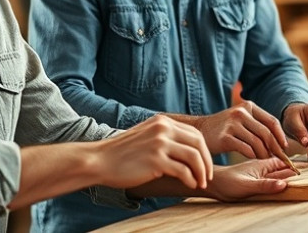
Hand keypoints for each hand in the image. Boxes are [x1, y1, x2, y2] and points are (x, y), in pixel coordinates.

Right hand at [92, 115, 212, 189]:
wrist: (101, 160)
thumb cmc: (122, 153)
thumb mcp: (146, 135)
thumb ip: (164, 136)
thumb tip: (187, 148)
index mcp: (162, 121)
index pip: (194, 133)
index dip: (204, 150)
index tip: (205, 164)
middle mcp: (163, 129)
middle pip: (198, 143)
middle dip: (206, 161)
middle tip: (207, 176)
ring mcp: (159, 144)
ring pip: (194, 157)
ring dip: (201, 172)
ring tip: (199, 183)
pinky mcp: (156, 160)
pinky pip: (183, 171)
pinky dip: (190, 179)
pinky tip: (189, 185)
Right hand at [170, 101, 289, 158]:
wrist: (199, 131)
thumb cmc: (224, 129)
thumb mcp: (240, 119)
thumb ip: (257, 124)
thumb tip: (280, 140)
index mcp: (247, 106)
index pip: (272, 121)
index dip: (281, 136)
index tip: (285, 148)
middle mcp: (240, 113)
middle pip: (266, 133)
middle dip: (275, 148)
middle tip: (279, 158)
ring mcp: (232, 124)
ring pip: (258, 143)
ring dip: (264, 154)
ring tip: (264, 159)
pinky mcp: (225, 137)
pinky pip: (246, 149)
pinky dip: (252, 155)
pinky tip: (252, 158)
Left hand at [205, 157, 294, 201]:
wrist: (212, 183)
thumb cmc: (226, 183)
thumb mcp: (246, 186)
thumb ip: (264, 185)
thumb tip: (284, 184)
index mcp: (263, 164)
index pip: (285, 163)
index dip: (298, 164)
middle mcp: (262, 166)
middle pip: (284, 166)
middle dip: (297, 167)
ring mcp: (259, 172)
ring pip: (278, 171)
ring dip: (290, 172)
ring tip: (305, 173)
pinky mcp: (255, 178)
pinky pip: (272, 176)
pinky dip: (281, 177)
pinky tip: (284, 179)